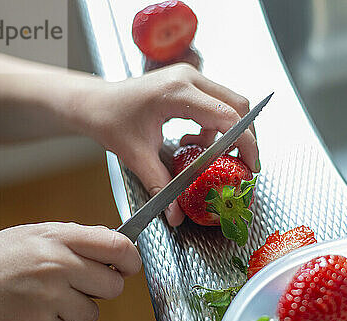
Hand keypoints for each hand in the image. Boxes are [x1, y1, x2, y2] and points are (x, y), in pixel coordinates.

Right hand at [0, 222, 140, 320]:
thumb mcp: (35, 234)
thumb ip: (76, 236)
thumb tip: (114, 239)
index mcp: (60, 239)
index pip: (118, 246)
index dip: (131, 259)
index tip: (130, 266)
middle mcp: (59, 266)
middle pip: (114, 286)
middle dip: (102, 289)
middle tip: (80, 285)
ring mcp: (51, 298)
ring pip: (93, 313)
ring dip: (76, 310)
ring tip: (47, 298)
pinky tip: (34, 313)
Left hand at [79, 63, 259, 226]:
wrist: (95, 102)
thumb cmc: (110, 120)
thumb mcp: (136, 156)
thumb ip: (160, 185)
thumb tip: (176, 216)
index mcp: (177, 92)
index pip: (227, 116)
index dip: (245, 142)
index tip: (251, 165)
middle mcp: (189, 78)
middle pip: (237, 105)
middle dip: (244, 137)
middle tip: (242, 165)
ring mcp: (190, 77)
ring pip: (229, 104)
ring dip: (227, 132)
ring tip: (208, 155)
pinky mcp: (189, 82)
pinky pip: (216, 104)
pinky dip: (214, 127)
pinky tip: (193, 141)